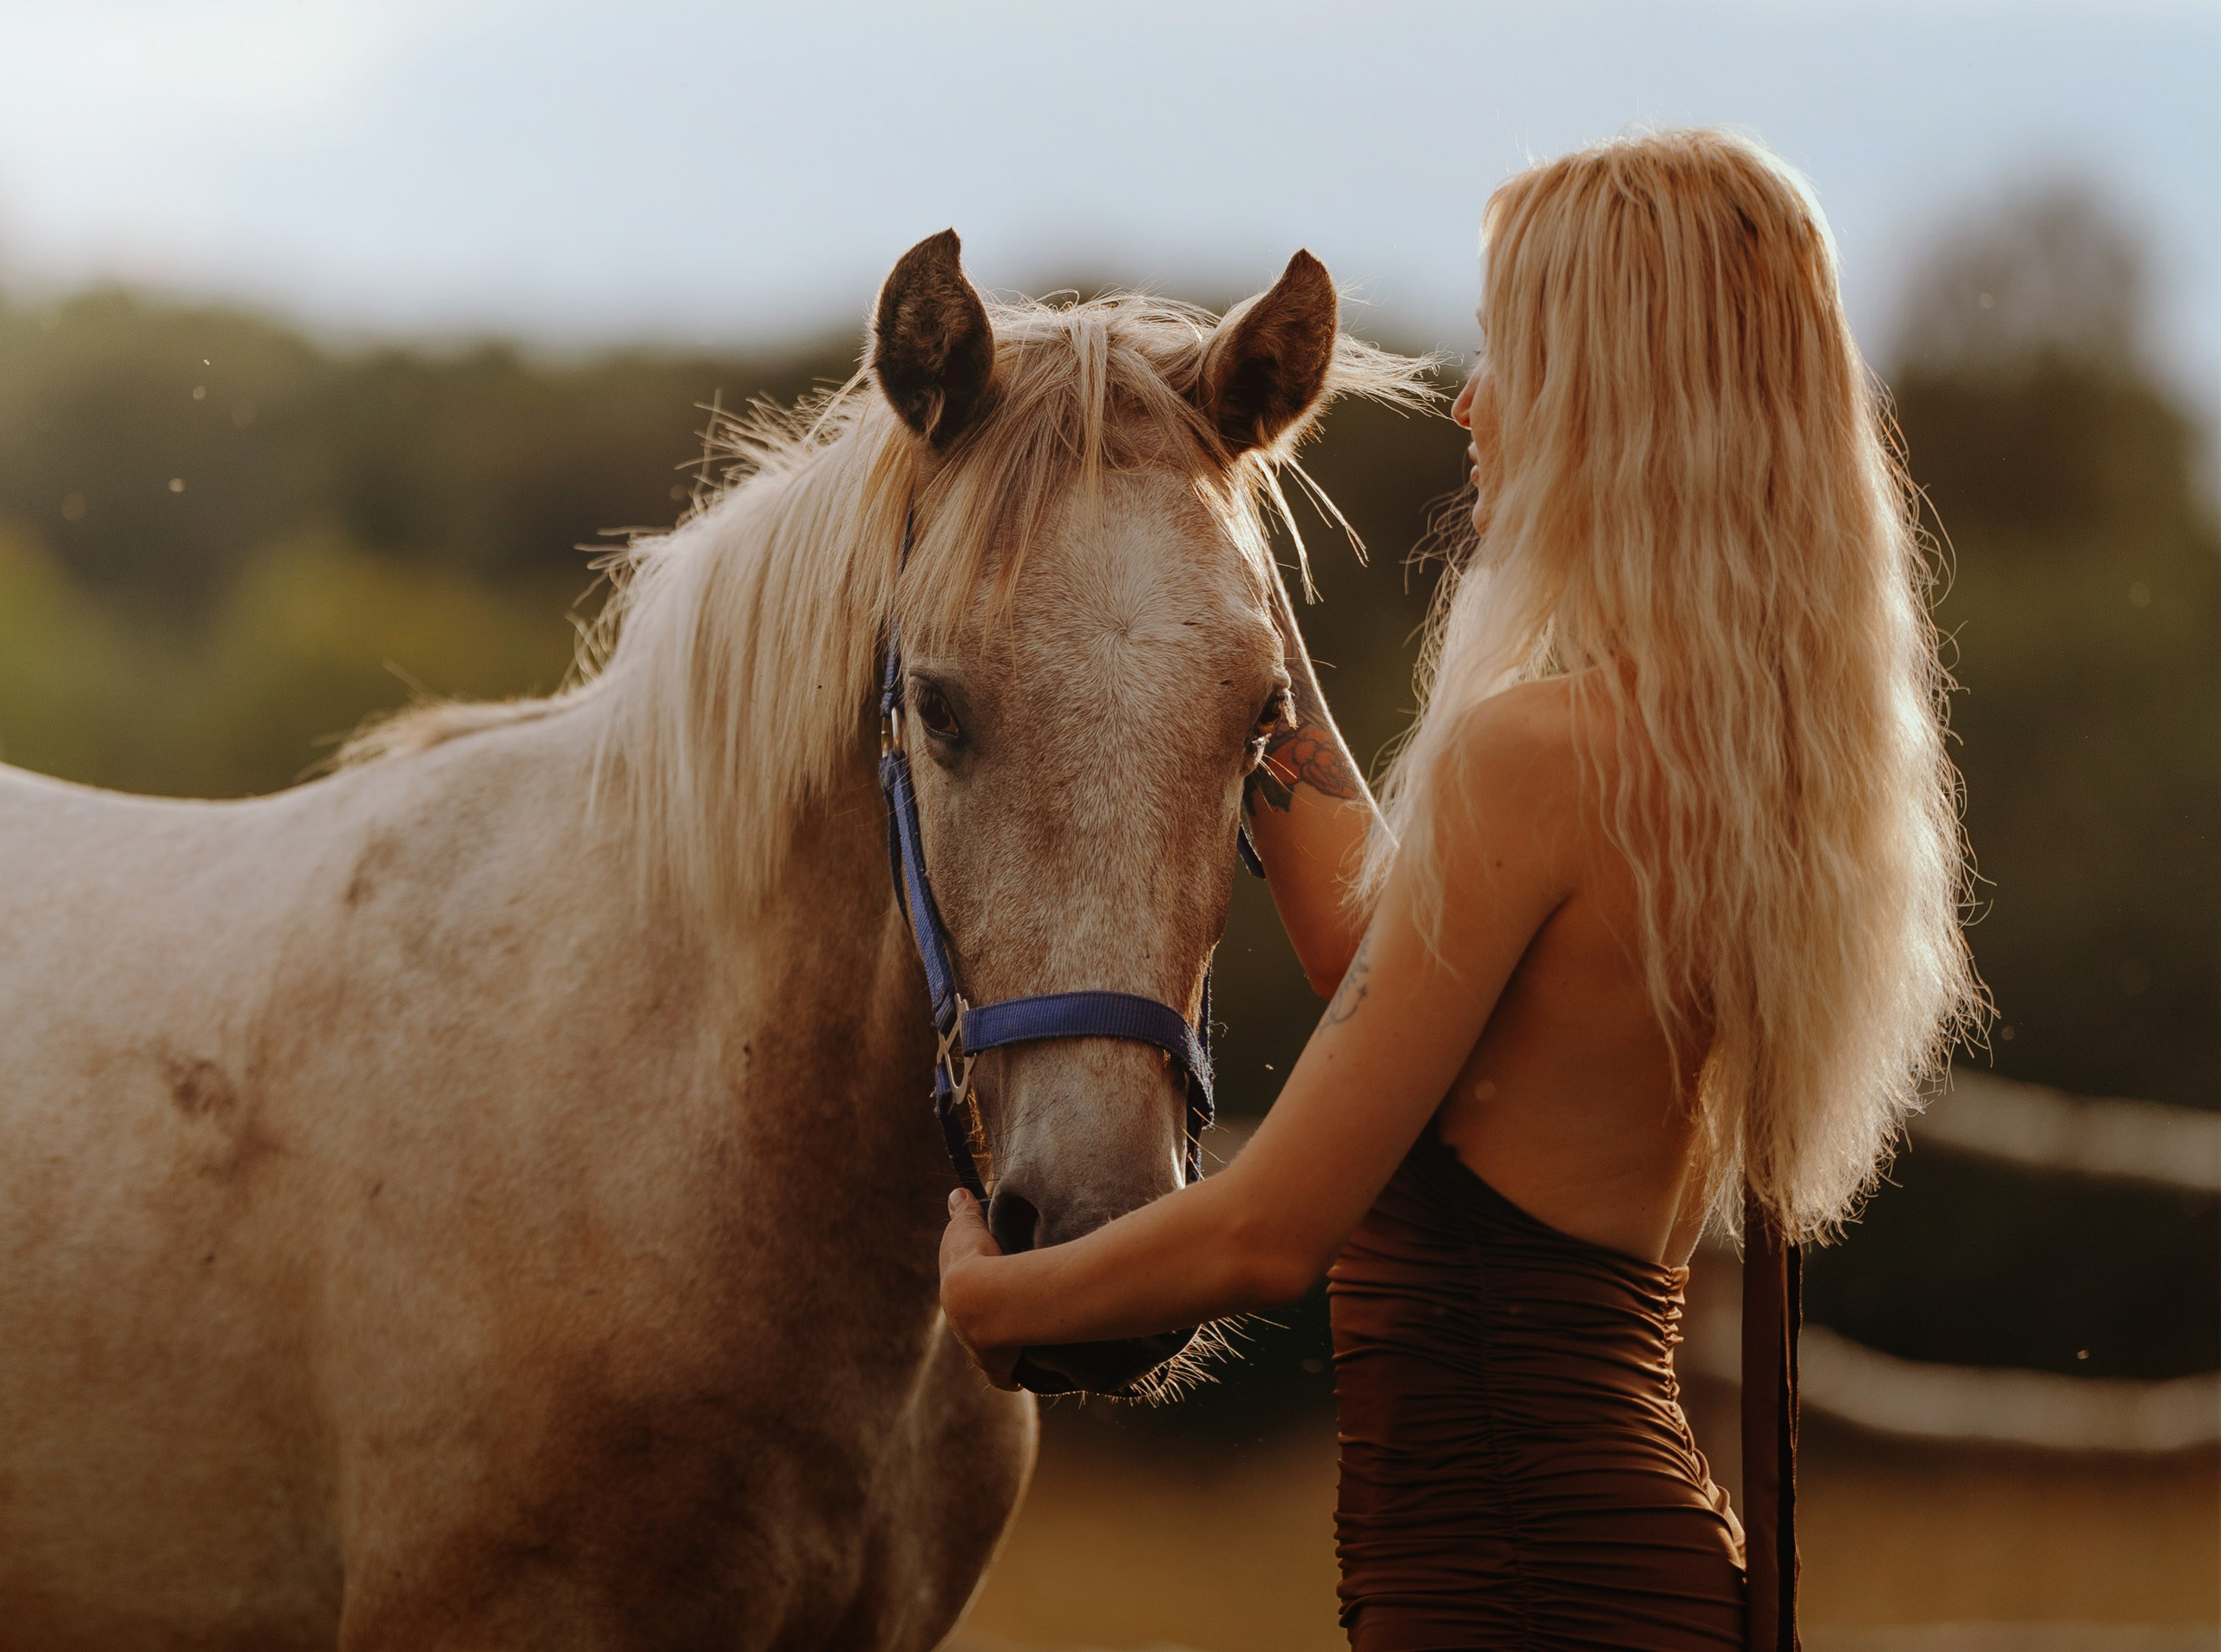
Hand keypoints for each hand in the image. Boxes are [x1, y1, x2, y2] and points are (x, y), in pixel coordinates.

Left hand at [938, 1188, 1021, 1390]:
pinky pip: (1003, 1375)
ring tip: (1012, 1343)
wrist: (982, 1299)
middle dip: (980, 1320)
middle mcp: (961, 1324)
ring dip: (997, 1348)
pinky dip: (1011, 1376)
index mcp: (954, 1293)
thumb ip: (964, 1211)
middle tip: (998, 1315)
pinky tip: (1017, 1377)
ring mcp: (977, 1347)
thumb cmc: (976, 1258)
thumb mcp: (968, 1228)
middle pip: (970, 1324)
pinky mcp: (996, 1366)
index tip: (982, 1287)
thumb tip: (955, 1193)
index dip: (972, 1288)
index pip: (960, 1292)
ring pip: (986, 1350)